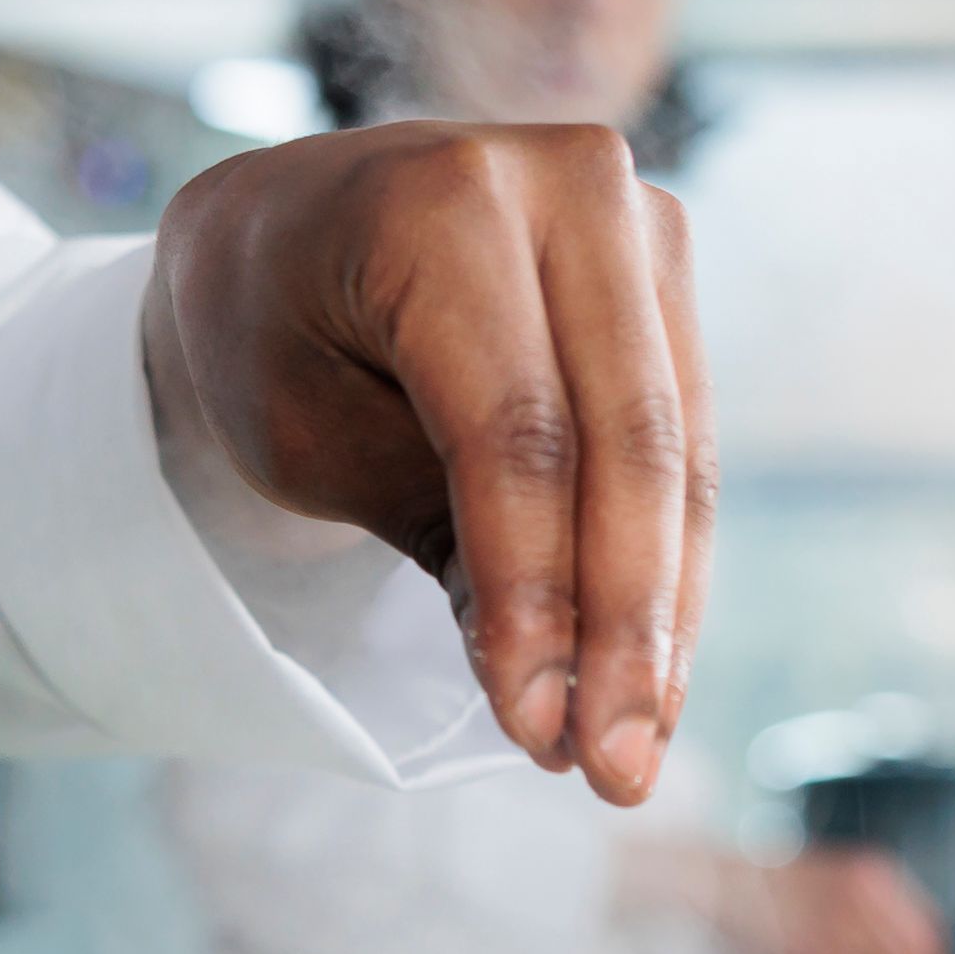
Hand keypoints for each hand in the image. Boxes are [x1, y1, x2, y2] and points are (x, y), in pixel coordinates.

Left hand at [145, 122, 709, 802]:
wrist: (279, 226)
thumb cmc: (268, 330)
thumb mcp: (308, 440)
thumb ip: (438, 539)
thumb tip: (553, 697)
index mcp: (441, 202)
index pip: (515, 434)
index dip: (536, 593)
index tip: (535, 731)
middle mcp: (566, 181)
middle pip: (626, 442)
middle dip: (623, 627)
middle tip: (613, 772)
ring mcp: (636, 215)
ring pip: (675, 452)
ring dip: (661, 614)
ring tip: (631, 749)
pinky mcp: (668, 268)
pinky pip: (685, 439)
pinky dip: (666, 562)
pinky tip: (650, 675)